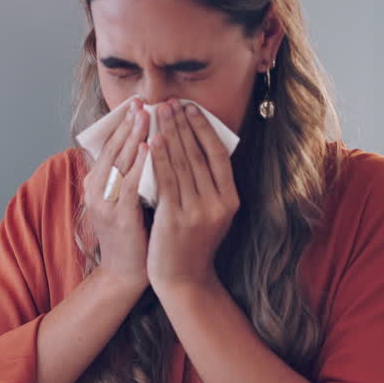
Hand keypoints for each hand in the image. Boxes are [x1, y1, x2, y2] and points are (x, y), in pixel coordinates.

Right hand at [83, 98, 149, 290]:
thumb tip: (150, 145)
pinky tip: (150, 147)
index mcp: (96, 185)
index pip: (108, 147)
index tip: (136, 104)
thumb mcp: (127, 200)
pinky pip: (129, 184)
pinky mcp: (118, 217)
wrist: (125, 274)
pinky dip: (139, 164)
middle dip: (127, 124)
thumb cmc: (133, 235)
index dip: (121, 124)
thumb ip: (132, 176)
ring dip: (133, 136)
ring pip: (119, 163)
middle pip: (111, 150)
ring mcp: (104, 204)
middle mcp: (95, 191)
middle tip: (141, 101)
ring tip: (146, 114)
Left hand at [147, 99, 239, 294]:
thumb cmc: (192, 244)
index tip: (191, 108)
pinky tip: (153, 140)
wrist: (183, 280)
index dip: (203, 128)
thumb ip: (208, 186)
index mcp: (230, 200)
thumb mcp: (211, 214)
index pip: (217, 155)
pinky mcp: (176, 219)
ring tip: (159, 113)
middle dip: (183, 125)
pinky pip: (166, 182)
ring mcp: (197, 212)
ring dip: (170, 134)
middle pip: (198, 155)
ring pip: (182, 164)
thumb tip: (197, 147)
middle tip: (170, 102)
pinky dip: (160, 158)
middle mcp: (217, 204)